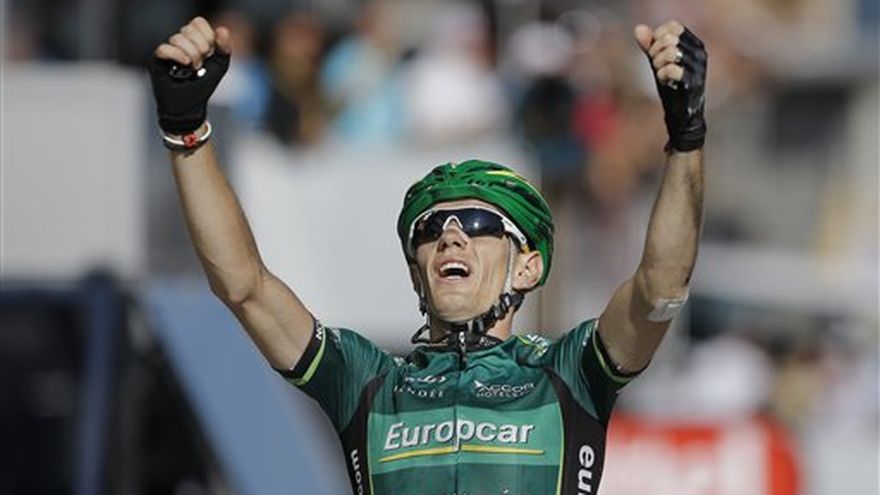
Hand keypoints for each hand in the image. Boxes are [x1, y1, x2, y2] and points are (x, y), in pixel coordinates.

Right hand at [148, 17, 231, 134]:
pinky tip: (185, 64)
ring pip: (177, 38)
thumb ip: (224, 48)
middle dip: (200, 47)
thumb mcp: (220, 66)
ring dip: (191, 54)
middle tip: (201, 63)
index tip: (211, 51)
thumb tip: (222, 29)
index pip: (197, 22)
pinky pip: (163, 49)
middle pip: (188, 29)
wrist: (190, 107)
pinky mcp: (157, 61)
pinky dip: (177, 55)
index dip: (206, 34)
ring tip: (193, 68)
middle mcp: (179, 43)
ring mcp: (168, 51)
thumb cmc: (203, 86)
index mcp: (194, 40)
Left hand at [635, 21, 706, 151]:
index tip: (655, 53)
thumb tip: (638, 29)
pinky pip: (672, 69)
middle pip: (669, 39)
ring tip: (660, 73)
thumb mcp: (658, 63)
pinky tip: (665, 82)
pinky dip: (662, 75)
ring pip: (670, 52)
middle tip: (656, 66)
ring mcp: (698, 68)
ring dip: (658, 64)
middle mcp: (700, 53)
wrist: (680, 116)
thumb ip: (649, 45)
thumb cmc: (671, 87)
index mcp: (695, 45)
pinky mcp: (693, 83)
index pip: (672, 27)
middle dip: (655, 52)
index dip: (658, 37)